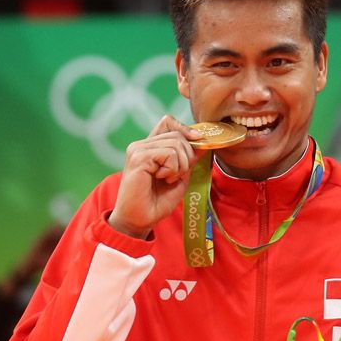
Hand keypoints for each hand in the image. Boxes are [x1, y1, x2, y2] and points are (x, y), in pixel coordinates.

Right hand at [108, 115, 203, 238]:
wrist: (140, 219)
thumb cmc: (157, 201)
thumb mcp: (179, 176)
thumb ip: (188, 158)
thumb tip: (203, 141)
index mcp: (150, 147)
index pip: (168, 122)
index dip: (185, 128)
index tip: (198, 140)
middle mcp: (142, 145)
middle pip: (178, 134)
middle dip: (187, 156)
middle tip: (176, 175)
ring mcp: (138, 149)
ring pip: (176, 143)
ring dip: (180, 165)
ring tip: (167, 179)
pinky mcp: (138, 157)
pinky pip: (169, 153)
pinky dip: (172, 169)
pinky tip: (161, 178)